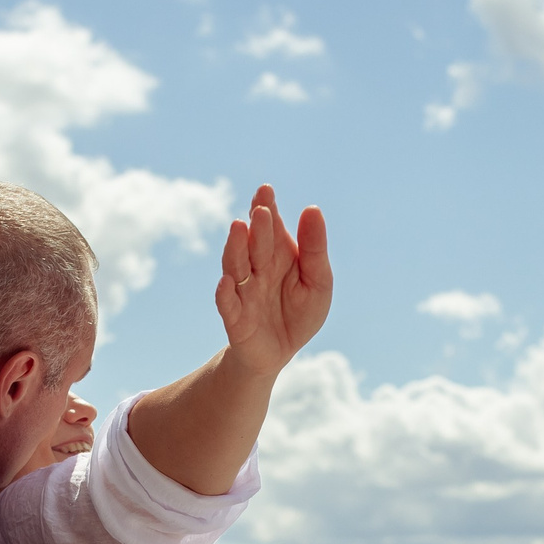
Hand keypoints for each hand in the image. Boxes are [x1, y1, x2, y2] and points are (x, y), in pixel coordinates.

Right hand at [212, 183, 329, 375]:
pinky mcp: (235, 319)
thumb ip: (315, 248)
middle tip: (261, 210)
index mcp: (276, 254)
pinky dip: (225, 294)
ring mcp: (242, 291)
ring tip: (239, 228)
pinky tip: (226, 282)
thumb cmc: (299, 314)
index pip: (270, 226)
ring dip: (236, 248)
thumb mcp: (318, 281)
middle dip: (257, 226)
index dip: (266, 208)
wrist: (279, 353)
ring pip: (236, 266)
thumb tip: (312, 209)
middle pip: (254, 243)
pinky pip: (227, 305)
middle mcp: (256, 268)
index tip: (266, 190)